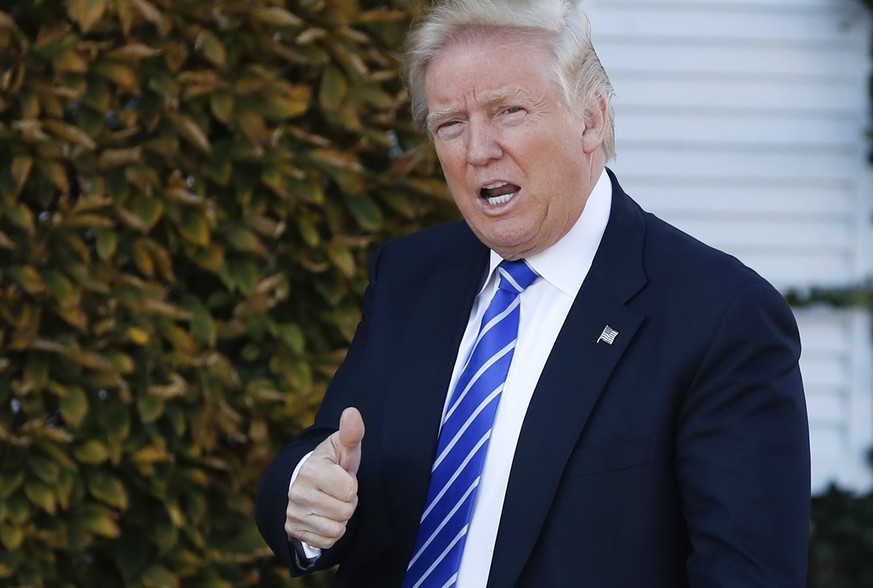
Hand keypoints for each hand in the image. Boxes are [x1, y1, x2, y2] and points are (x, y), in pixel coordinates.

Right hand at [285, 407, 364, 548]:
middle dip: (347, 503)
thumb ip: (351, 432)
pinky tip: (324, 516)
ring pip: (336, 529)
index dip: (352, 485)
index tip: (342, 476)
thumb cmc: (332, 462)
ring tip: (331, 502)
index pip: (350, 491)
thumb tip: (352, 412)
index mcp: (311, 469)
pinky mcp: (293, 530)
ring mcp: (293, 513)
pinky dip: (331, 532)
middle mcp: (297, 492)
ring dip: (340, 518)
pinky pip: (327, 541)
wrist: (308, 481)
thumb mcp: (343, 446)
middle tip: (337, 491)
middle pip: (345, 512)